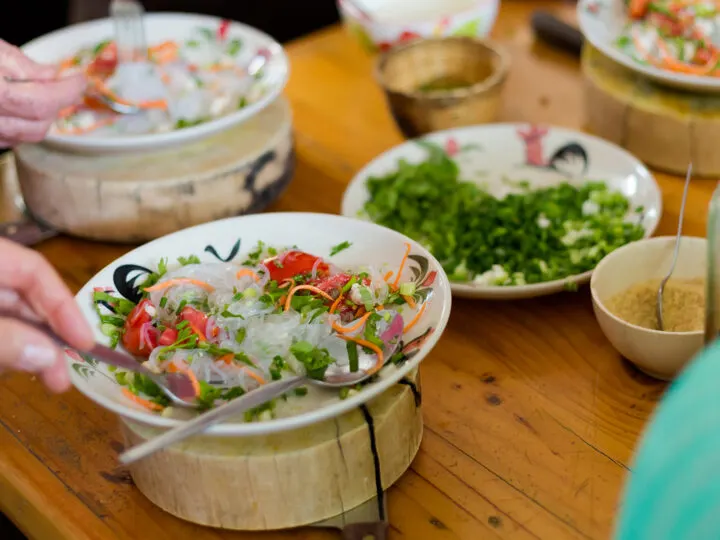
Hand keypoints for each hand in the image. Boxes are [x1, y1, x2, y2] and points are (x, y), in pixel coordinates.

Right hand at [0, 39, 85, 146]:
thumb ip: (21, 64)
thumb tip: (53, 75)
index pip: (42, 102)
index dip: (67, 92)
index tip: (80, 80)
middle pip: (38, 125)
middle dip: (56, 105)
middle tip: (64, 87)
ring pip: (28, 136)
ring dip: (42, 118)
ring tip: (42, 94)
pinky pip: (12, 140)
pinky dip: (24, 126)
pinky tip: (24, 109)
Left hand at [0, 238, 93, 391]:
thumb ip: (3, 340)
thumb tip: (50, 357)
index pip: (33, 270)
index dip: (62, 305)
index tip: (84, 343)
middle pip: (22, 299)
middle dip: (45, 338)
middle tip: (62, 379)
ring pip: (7, 320)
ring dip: (26, 349)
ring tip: (41, 381)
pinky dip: (5, 350)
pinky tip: (10, 369)